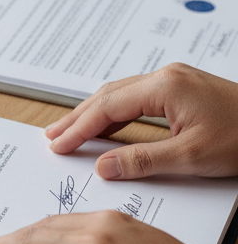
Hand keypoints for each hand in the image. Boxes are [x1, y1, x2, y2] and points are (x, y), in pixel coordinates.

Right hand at [44, 63, 237, 179]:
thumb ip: (142, 160)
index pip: (106, 106)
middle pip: (108, 95)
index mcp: (165, 87)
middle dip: (78, 117)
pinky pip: (137, 98)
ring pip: (121, 94)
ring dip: (94, 114)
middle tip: (52, 137)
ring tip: (69, 131)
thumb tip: (103, 166)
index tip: (57, 144)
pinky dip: (115, 112)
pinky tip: (106, 125)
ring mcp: (176, 80)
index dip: (78, 128)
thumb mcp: (192, 157)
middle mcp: (167, 76)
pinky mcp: (184, 89)